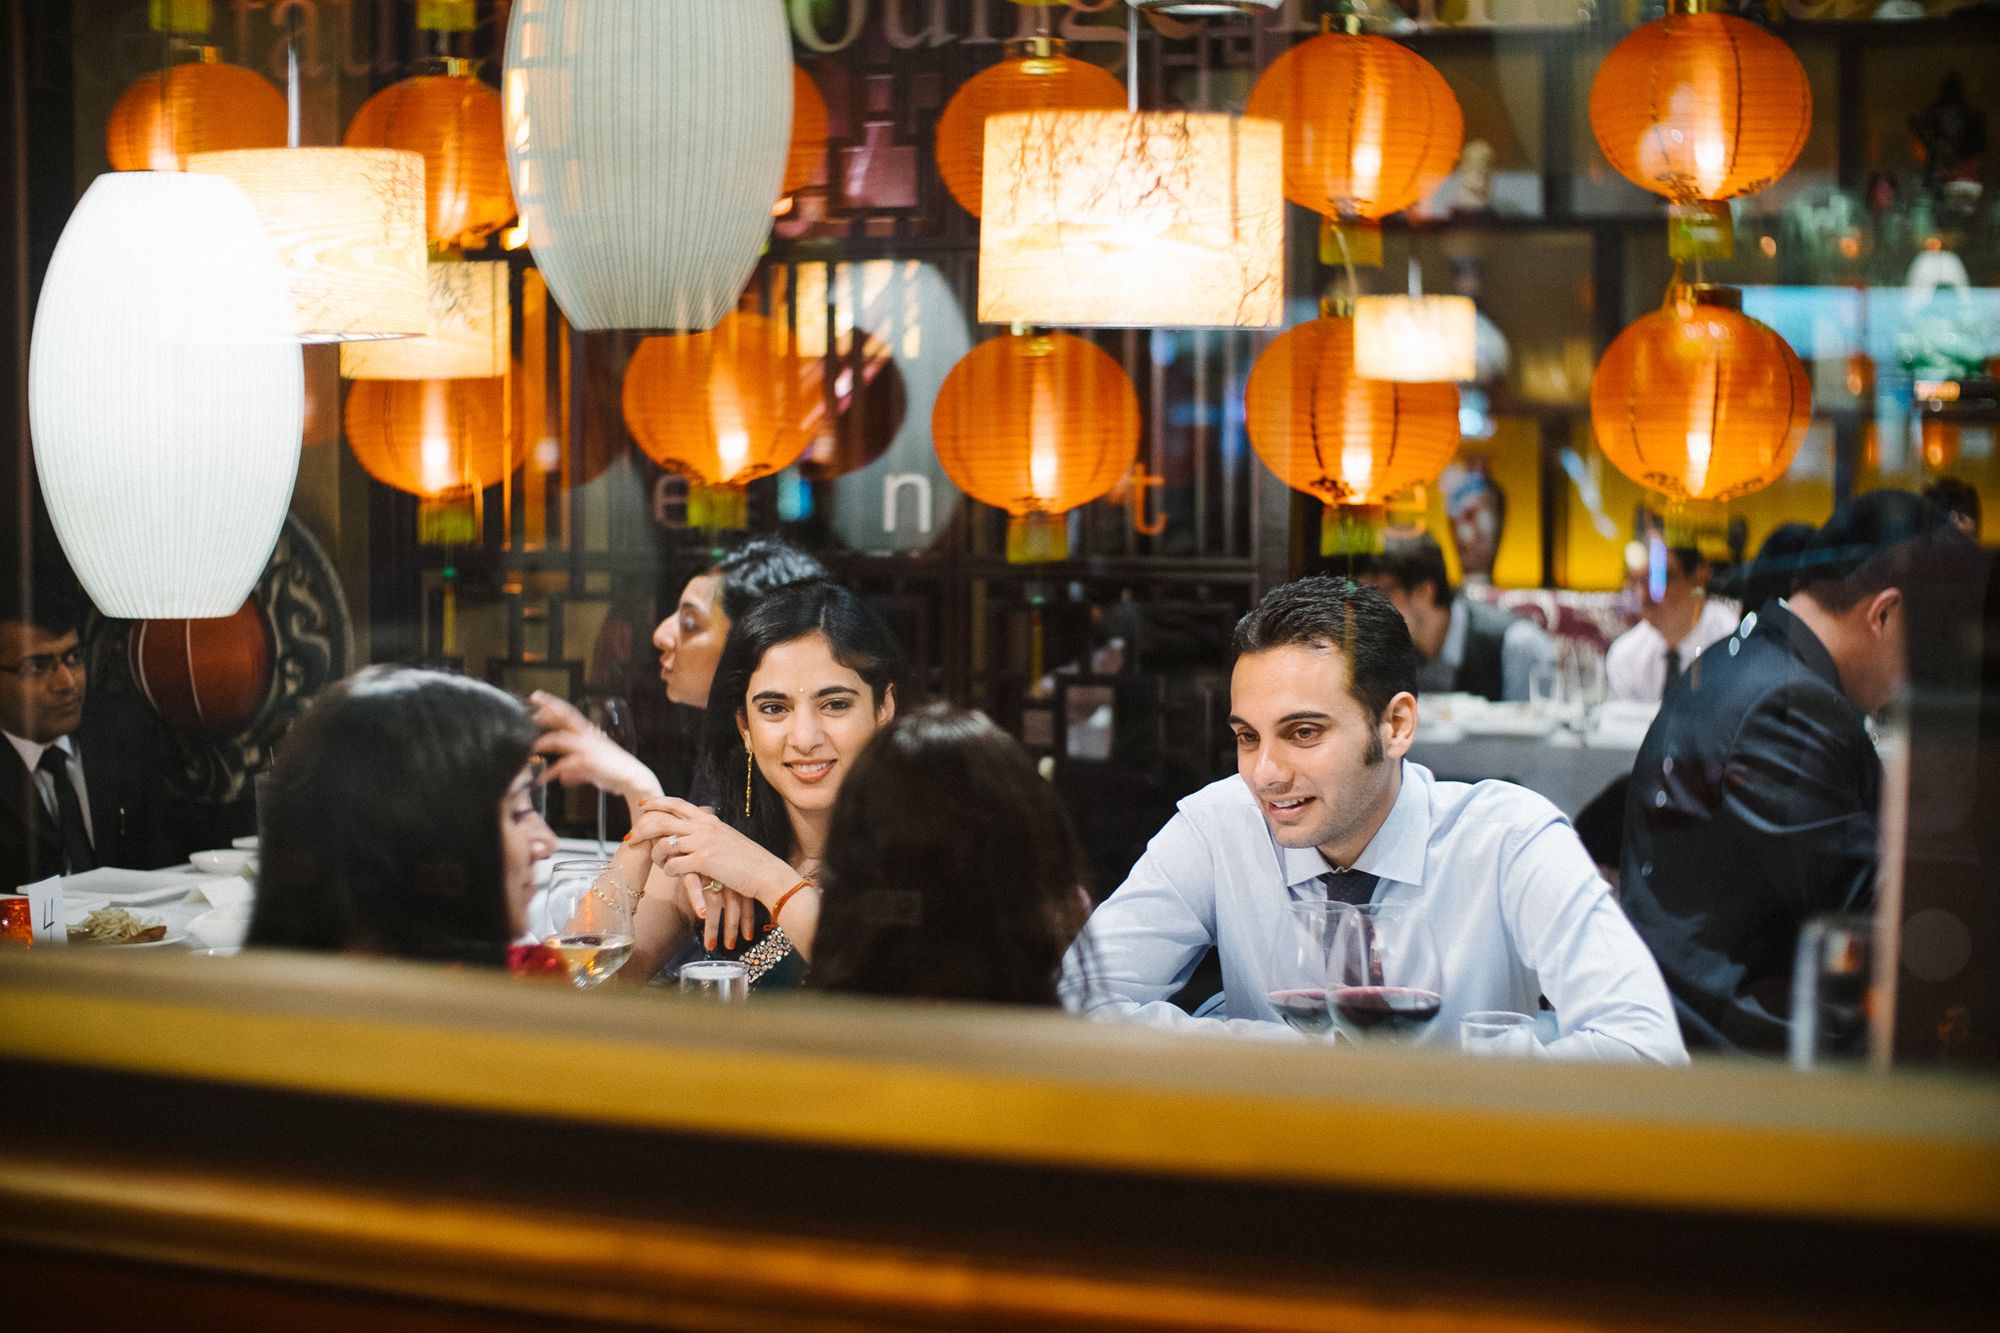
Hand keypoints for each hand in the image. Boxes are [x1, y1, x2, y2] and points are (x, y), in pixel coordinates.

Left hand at [530, 691, 662, 805]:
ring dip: (544, 742)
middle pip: (566, 716)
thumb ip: (575, 771)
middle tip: (532, 705)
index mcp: (590, 734)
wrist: (632, 779)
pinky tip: (543, 779)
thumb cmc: (615, 773)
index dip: (553, 704)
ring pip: (560, 738)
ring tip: (532, 749)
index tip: (538, 697)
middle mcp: (588, 736)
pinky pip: (563, 764)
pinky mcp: (587, 761)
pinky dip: (551, 772)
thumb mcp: (592, 770)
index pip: (569, 713)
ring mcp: (588, 747)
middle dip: (548, 709)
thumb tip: (562, 777)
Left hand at [630, 798, 796, 939]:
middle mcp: (704, 827)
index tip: (643, 805)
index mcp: (709, 819)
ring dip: (657, 856)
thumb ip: (709, 832)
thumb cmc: (748, 860)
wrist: (765, 872)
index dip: (657, 803)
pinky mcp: (703, 861)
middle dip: (642, 829)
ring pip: (664, 844)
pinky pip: (672, 865)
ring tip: (660, 865)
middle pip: (661, 821)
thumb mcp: (727, 838)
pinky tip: (674, 875)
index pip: (677, 803)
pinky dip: (668, 871)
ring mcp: (703, 843)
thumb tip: (694, 832)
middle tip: (631, 839)